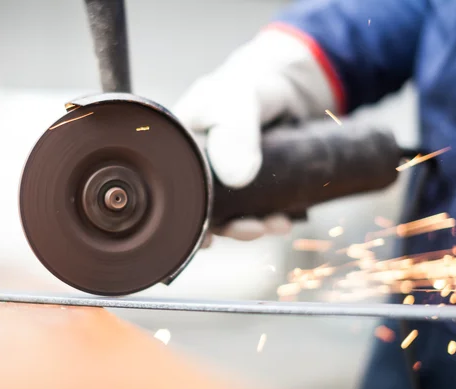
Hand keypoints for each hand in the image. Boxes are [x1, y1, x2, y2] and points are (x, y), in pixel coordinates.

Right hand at [174, 26, 339, 244]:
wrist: (283, 86)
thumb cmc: (246, 85)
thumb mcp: (236, 101)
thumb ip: (235, 131)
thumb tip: (238, 177)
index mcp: (176, 149)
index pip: (171, 190)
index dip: (186, 218)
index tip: (204, 237)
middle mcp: (195, 167)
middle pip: (201, 209)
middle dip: (226, 226)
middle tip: (250, 229)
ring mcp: (222, 178)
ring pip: (229, 213)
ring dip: (250, 225)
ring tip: (274, 224)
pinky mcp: (248, 183)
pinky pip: (253, 208)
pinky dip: (267, 217)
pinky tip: (283, 218)